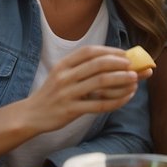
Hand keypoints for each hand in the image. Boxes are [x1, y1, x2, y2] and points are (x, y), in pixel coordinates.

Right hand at [23, 45, 140, 133]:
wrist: (32, 114)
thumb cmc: (53, 94)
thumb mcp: (61, 75)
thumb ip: (82, 68)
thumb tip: (114, 62)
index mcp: (63, 64)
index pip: (89, 51)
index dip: (110, 51)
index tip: (125, 54)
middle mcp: (65, 76)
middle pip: (98, 65)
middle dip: (120, 64)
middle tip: (134, 67)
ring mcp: (67, 93)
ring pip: (101, 83)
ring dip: (121, 80)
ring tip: (135, 79)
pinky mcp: (71, 110)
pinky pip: (99, 105)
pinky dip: (116, 100)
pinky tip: (127, 98)